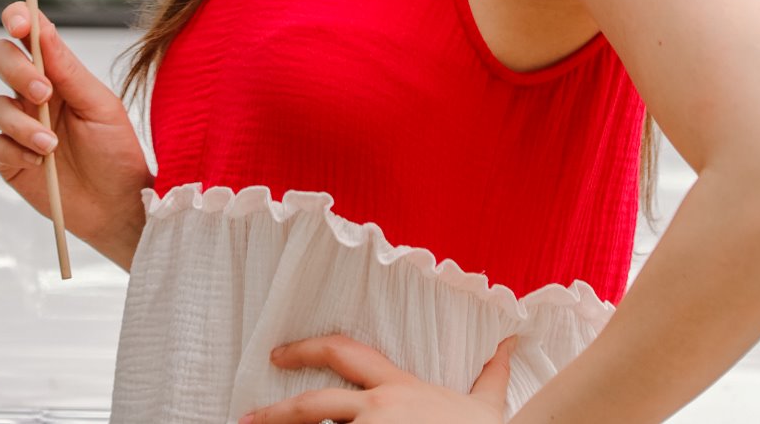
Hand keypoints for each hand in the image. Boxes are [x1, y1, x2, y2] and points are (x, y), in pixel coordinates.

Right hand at [0, 2, 151, 267]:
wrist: (118, 204)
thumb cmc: (116, 150)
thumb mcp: (100, 105)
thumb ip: (68, 70)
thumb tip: (42, 30)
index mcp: (60, 72)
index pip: (30, 35)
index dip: (18, 19)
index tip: (19, 23)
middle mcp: (34, 94)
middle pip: (1, 59)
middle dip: (15, 69)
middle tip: (43, 91)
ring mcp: (20, 125)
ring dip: (22, 122)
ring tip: (51, 143)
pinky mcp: (10, 159)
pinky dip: (15, 149)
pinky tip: (40, 160)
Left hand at [238, 332, 515, 423]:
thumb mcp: (487, 403)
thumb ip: (492, 374)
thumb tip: (510, 343)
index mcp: (398, 387)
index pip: (346, 353)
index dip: (309, 348)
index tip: (278, 354)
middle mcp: (378, 409)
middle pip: (314, 403)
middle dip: (277, 410)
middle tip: (248, 416)